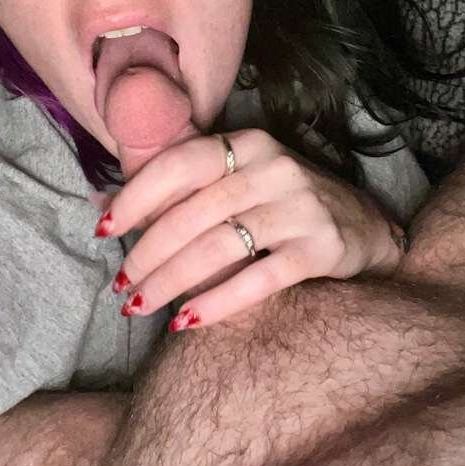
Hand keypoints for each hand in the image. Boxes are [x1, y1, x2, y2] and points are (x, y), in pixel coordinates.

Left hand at [95, 128, 405, 329]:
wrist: (363, 226)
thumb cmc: (283, 203)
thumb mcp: (237, 178)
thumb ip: (177, 188)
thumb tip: (101, 206)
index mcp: (248, 143)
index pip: (181, 163)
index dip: (136, 196)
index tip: (103, 229)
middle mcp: (275, 168)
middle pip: (194, 212)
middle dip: (148, 252)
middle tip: (122, 284)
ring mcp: (302, 207)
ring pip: (219, 247)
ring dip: (171, 281)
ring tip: (140, 306)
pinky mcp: (322, 248)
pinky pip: (259, 280)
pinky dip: (217, 303)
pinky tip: (186, 322)